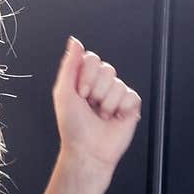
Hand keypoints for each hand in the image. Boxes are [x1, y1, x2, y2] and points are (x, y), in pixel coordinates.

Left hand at [53, 36, 142, 175]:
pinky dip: (120, 108)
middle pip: (107, 69)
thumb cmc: (73, 127)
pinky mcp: (130, 106)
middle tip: (90, 105)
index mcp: (84, 80)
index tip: (80, 93)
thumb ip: (69, 65)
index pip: (92, 59)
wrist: (87, 151)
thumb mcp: (63, 92)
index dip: (87, 75)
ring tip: (100, 115)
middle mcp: (100, 86)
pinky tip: (113, 118)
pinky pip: (131, 95)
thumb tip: (75, 42)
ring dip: (106, 103)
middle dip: (96, 90)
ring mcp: (116, 95)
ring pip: (118, 84)